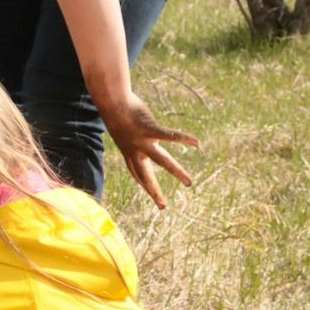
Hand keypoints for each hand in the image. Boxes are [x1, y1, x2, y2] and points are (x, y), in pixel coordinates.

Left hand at [100, 92, 198, 208]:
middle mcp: (135, 151)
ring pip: (161, 160)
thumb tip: (138, 138)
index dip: (146, 186)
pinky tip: (196, 143)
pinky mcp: (149, 128)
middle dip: (154, 191)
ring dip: (176, 172)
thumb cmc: (119, 114)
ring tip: (190, 183)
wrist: (112, 102)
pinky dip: (183, 138)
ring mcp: (142, 141)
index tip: (154, 197)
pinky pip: (169, 135)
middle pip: (145, 175)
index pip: (137, 174)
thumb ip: (133, 139)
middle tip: (163, 207)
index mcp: (130, 153)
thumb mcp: (124, 131)